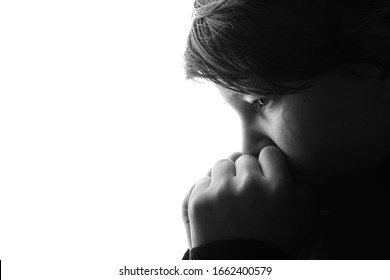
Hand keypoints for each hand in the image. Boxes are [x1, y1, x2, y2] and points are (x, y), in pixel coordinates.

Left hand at [182, 146, 316, 255]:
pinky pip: (203, 181)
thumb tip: (295, 169)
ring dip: (226, 178)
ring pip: (222, 165)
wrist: (244, 270)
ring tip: (230, 197)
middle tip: (248, 192)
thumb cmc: (276, 244)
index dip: (267, 164)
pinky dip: (208, 191)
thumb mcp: (305, 218)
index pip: (269, 153)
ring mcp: (222, 192)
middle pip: (244, 159)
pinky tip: (216, 207)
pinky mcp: (199, 201)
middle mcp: (249, 184)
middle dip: (246, 173)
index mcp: (278, 186)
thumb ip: (305, 188)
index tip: (265, 176)